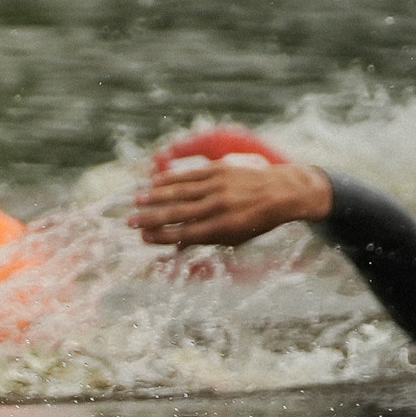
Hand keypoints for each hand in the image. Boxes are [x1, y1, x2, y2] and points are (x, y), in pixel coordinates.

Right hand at [130, 160, 331, 245]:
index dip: (161, 236)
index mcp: (224, 227)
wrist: (285, 192)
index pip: (185, 233)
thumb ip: (206, 239)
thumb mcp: (236, 238)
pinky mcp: (221, 170)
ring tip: (137, 201)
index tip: (143, 237)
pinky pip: (191, 175)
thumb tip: (176, 246)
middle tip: (129, 222)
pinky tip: (155, 182)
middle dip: (151, 218)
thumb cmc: (257, 220)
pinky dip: (172, 178)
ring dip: (156, 197)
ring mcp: (220, 186)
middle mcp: (220, 206)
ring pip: (181, 192)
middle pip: (178, 213)